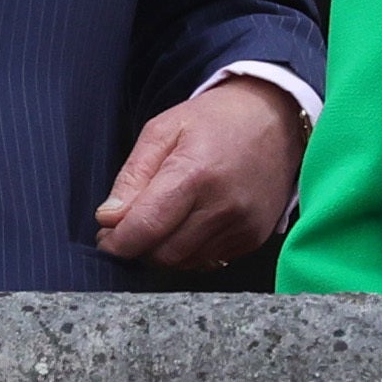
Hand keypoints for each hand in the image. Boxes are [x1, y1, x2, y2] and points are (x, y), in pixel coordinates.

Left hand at [94, 75, 306, 269]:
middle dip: (139, 247)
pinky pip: (209, 260)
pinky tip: (191, 223)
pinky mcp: (254, 237)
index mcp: (194, 174)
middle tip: (131, 227)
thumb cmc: (216, 120)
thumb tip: (109, 218)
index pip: (146, 228)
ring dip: (164, 250)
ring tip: (164, 221)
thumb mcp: (163, 130)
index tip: (106, 239)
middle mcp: (223, 206)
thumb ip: (132, 176)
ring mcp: (242, 225)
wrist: (276, 118)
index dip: (117, 242)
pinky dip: (191, 250)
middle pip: (163, 253)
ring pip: (185, 262)